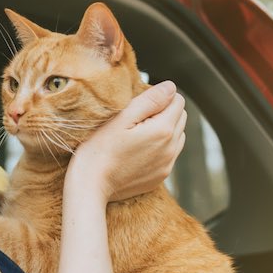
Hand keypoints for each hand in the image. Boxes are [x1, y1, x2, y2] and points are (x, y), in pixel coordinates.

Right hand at [72, 80, 185, 201]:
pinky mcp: (161, 176)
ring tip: (139, 134)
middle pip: (181, 117)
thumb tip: (171, 87)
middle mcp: (171, 148)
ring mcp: (167, 165)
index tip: (140, 105)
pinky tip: (139, 149)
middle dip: (164, 112)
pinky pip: (170, 153)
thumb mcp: (122, 117)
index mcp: (163, 130)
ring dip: (165, 129)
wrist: (91, 184)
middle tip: (137, 119)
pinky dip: (161, 147)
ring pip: (178, 135)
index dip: (159, 97)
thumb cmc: (100, 148)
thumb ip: (150, 100)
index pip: (177, 100)